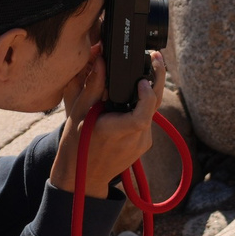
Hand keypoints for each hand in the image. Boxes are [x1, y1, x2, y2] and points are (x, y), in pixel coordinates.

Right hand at [52, 58, 160, 195]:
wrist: (84, 177)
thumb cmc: (77, 146)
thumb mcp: (78, 114)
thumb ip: (93, 87)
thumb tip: (102, 62)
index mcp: (118, 133)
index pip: (143, 115)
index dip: (147, 96)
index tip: (142, 80)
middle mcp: (135, 140)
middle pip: (154, 107)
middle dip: (157, 80)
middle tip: (156, 58)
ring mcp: (142, 144)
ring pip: (152, 112)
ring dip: (148, 93)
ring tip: (140, 74)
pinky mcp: (144, 144)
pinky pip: (147, 120)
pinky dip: (142, 107)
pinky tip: (132, 98)